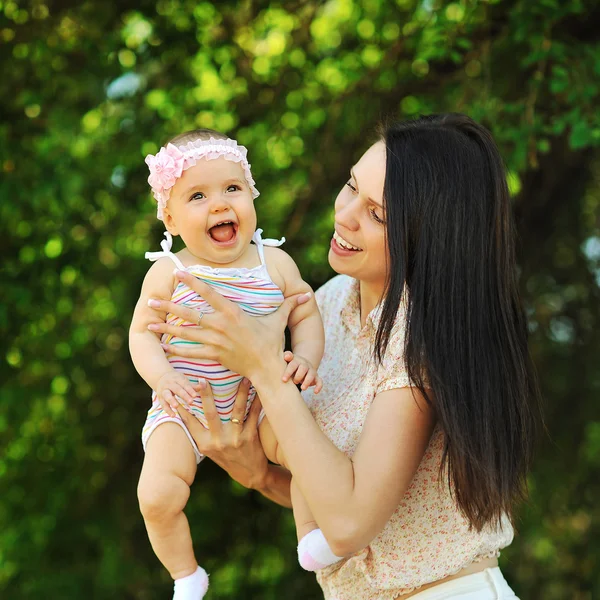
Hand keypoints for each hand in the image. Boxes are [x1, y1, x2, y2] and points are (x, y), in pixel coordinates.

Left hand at [147, 270, 310, 380]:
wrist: (268, 369)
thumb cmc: (272, 343)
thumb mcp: (279, 320)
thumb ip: (289, 305)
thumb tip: (305, 294)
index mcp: (233, 312)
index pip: (208, 293)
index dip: (192, 282)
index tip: (177, 273)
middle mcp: (220, 325)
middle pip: (189, 313)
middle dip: (168, 306)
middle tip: (150, 300)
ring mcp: (215, 342)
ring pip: (185, 333)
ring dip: (166, 328)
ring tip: (148, 323)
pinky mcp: (214, 356)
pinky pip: (191, 352)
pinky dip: (176, 349)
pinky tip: (163, 346)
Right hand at [156, 370, 199, 416]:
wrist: (161, 377)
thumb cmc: (176, 380)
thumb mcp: (183, 380)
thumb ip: (192, 386)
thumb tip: (203, 386)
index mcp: (177, 379)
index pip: (184, 384)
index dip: (189, 390)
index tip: (195, 395)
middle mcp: (170, 384)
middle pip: (177, 389)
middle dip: (183, 395)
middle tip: (190, 401)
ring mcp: (164, 390)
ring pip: (167, 395)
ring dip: (171, 400)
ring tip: (176, 406)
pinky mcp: (160, 398)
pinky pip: (163, 404)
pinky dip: (167, 410)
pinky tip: (173, 415)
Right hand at [176, 377, 268, 489]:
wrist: (251, 475)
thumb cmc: (228, 458)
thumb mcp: (211, 450)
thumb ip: (203, 433)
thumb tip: (190, 411)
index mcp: (205, 444)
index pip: (190, 423)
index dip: (183, 408)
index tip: (178, 393)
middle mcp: (217, 441)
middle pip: (210, 413)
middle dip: (205, 395)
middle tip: (202, 379)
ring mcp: (234, 439)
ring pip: (236, 411)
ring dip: (240, 392)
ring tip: (243, 378)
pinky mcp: (250, 437)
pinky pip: (253, 415)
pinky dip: (256, 402)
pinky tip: (259, 391)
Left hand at [282, 351, 322, 392]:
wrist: (301, 364)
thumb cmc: (290, 365)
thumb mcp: (287, 361)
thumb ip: (286, 357)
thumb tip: (286, 356)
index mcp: (296, 361)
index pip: (292, 365)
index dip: (288, 372)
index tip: (283, 380)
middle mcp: (305, 365)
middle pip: (303, 368)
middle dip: (298, 376)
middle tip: (294, 382)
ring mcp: (311, 371)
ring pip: (311, 375)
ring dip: (307, 381)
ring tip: (302, 388)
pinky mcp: (316, 377)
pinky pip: (319, 381)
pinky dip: (319, 386)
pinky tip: (315, 392)